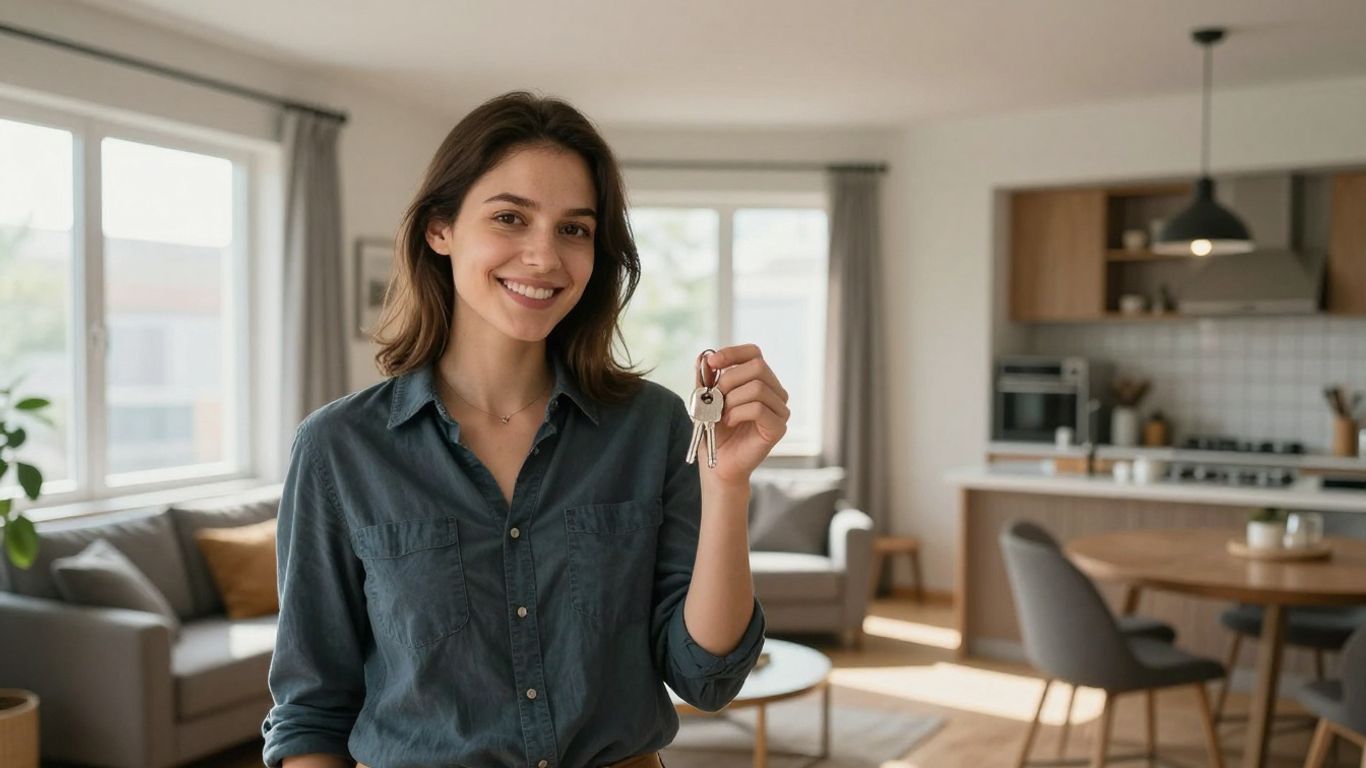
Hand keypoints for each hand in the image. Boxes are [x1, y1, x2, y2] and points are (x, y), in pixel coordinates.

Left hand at [695, 344, 789, 486]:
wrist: (718, 464)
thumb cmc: (715, 432)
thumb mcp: (705, 400)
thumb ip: (705, 379)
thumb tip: (703, 357)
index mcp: (760, 380)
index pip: (754, 353)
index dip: (732, 353)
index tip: (711, 363)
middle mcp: (775, 392)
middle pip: (758, 366)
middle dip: (729, 379)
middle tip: (715, 398)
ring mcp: (780, 410)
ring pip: (758, 387)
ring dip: (731, 400)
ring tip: (722, 415)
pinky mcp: (778, 428)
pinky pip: (758, 408)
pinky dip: (737, 413)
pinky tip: (729, 422)